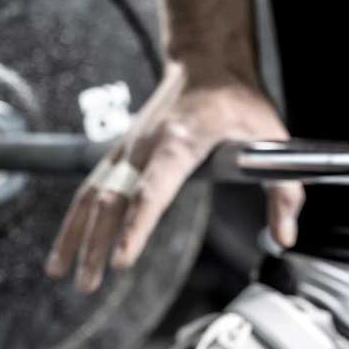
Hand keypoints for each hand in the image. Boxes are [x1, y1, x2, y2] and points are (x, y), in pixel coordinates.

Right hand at [45, 61, 303, 293]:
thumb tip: (284, 238)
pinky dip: (74, 218)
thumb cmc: (240, 102)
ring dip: (76, 235)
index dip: (137, 226)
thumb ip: (284, 192)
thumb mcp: (273, 140)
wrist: (207, 64)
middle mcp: (146, 144)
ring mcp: (128, 146)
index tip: (122, 259)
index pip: (154, 190)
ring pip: (92, 194)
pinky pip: (90, 187)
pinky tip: (65, 247)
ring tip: (64, 274)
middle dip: (97, 243)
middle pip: (114, 199)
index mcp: (182, 140)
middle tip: (88, 284)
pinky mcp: (121, 151)